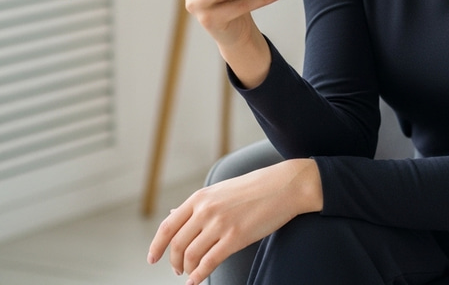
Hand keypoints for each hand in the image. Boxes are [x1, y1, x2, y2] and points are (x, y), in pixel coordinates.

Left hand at [147, 159, 322, 283]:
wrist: (284, 185)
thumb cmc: (254, 187)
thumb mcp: (220, 190)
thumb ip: (197, 204)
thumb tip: (171, 215)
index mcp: (201, 197)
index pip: (168, 226)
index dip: (156, 246)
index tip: (152, 258)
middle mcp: (206, 210)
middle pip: (177, 245)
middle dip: (174, 262)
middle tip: (177, 269)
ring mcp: (220, 224)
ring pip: (191, 256)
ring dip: (188, 270)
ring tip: (191, 273)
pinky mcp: (235, 238)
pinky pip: (209, 263)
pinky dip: (199, 276)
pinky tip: (198, 281)